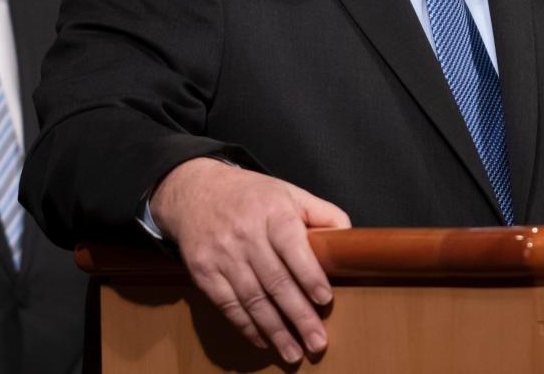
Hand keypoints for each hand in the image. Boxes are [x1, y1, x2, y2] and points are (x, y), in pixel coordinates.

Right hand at [148, 158, 350, 362]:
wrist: (196, 191)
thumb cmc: (253, 196)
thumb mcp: (290, 192)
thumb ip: (323, 214)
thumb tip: (348, 242)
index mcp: (272, 211)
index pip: (292, 246)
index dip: (309, 275)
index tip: (324, 299)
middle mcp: (245, 233)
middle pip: (275, 280)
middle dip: (298, 315)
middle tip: (317, 342)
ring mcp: (222, 254)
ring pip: (252, 298)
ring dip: (275, 329)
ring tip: (294, 352)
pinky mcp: (203, 271)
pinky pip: (227, 304)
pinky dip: (246, 326)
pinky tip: (264, 340)